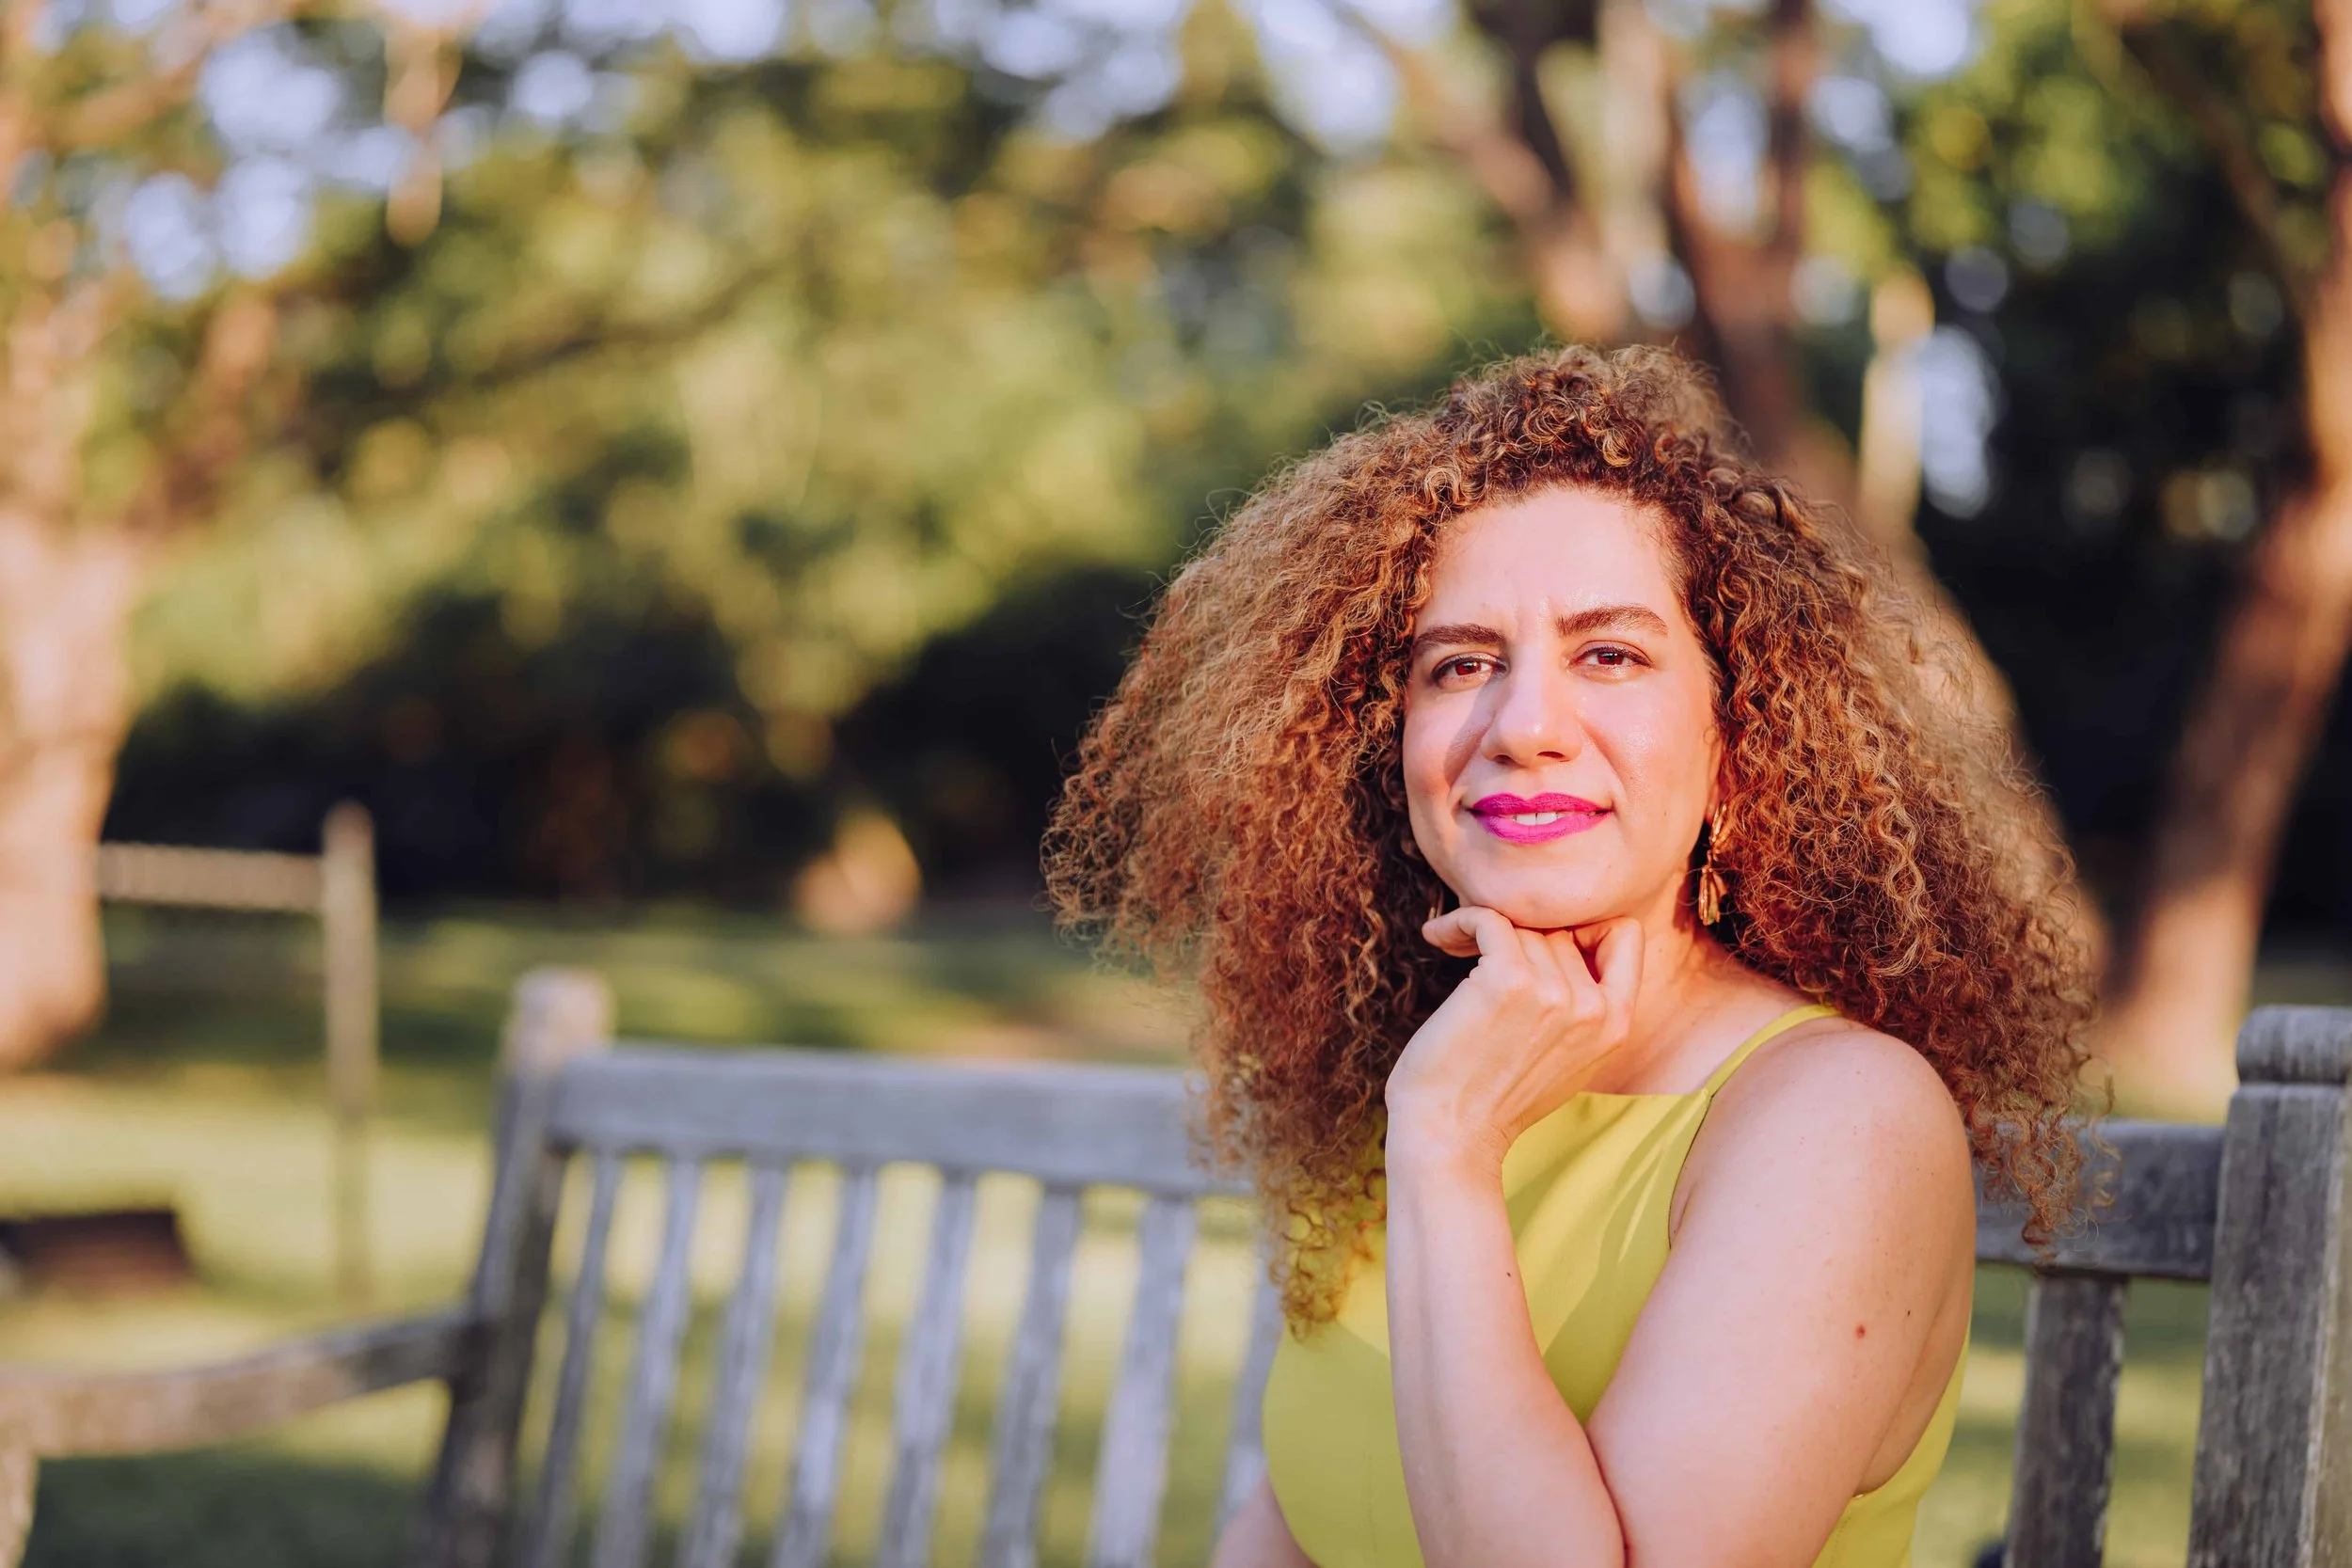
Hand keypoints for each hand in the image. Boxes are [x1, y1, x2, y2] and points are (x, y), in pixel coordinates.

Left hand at [1384, 908, 1642, 1170]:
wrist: (1449, 1136)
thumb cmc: (1493, 1097)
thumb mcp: (1567, 1058)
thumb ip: (1582, 1007)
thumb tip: (1562, 940)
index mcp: (1616, 1024)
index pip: (1624, 933)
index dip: (1583, 925)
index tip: (1540, 941)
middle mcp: (1593, 1007)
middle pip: (1558, 929)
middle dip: (1518, 934)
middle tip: (1478, 951)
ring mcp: (1553, 993)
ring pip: (1521, 925)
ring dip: (1481, 932)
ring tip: (1453, 951)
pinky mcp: (1507, 981)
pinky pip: (1487, 919)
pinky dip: (1458, 920)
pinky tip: (1436, 936)